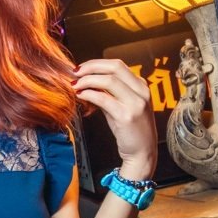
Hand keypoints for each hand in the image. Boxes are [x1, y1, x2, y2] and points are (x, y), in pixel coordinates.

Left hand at [73, 59, 157, 178]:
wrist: (142, 154)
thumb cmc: (130, 131)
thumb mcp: (121, 107)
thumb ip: (108, 93)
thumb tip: (88, 81)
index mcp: (141, 86)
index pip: (117, 65)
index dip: (96, 63)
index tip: (81, 68)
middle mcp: (141, 92)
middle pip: (114, 67)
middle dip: (91, 67)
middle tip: (75, 72)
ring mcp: (136, 103)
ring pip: (109, 80)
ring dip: (87, 80)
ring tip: (75, 85)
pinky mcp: (126, 116)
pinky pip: (104, 98)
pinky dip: (89, 94)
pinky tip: (81, 96)